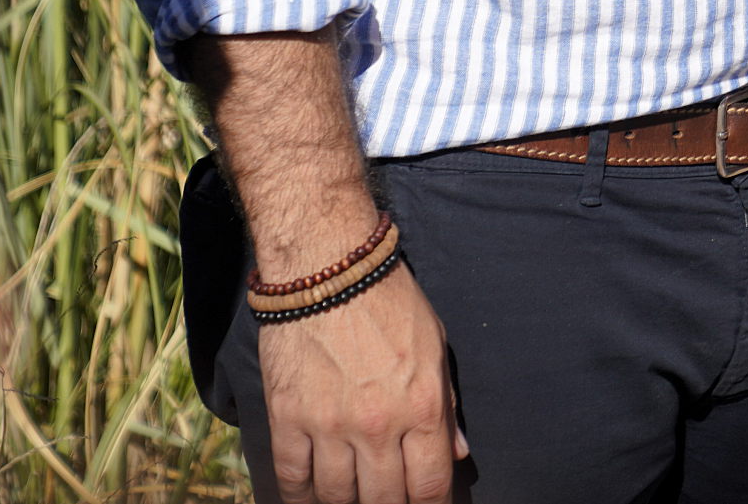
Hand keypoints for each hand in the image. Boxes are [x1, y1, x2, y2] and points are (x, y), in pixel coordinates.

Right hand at [258, 261, 463, 503]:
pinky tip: (309, 500)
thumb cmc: (390, 301)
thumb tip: (458, 453)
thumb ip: (448, 406)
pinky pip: (292, 478)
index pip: (431, 486)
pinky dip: (300, 498)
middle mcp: (379, 425)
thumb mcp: (435, 346)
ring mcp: (330, 425)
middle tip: (391, 502)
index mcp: (423, 406)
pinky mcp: (288, 418)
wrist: (328, 267)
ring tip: (354, 500)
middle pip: (385, 501)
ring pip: (337, 497)